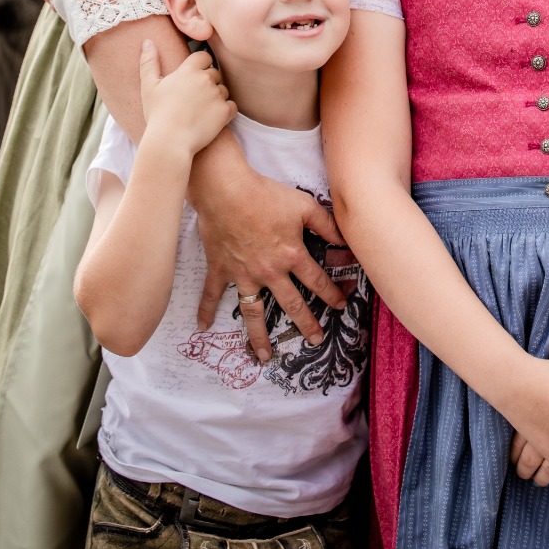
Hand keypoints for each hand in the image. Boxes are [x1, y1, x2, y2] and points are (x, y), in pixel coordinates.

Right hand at [138, 40, 235, 156]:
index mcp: (189, 70)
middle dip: (208, 83)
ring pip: (223, 90)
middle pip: (214, 74)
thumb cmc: (157, 114)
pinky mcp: (225, 112)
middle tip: (194, 98)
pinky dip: (225, 112)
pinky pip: (232, 107)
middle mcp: (206, 79)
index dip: (200, 65)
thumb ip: (149, 62)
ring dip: (217, 97)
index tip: (193, 77)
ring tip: (201, 110)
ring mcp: (217, 95)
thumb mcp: (148, 86)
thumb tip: (147, 42)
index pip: (203, 56)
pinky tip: (212, 119)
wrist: (169, 142)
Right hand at [190, 164, 349, 361]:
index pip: (317, 281)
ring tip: (265, 356)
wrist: (228, 191)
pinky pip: (212, 294)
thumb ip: (326, 224)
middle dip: (306, 324)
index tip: (341, 307)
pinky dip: (205, 310)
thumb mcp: (304, 206)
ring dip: (259, 336)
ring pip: (253, 312)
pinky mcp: (221, 270)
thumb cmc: (267, 195)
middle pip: (291, 304)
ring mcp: (244, 274)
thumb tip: (345, 239)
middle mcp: (270, 272)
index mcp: (292, 256)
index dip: (331, 294)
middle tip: (316, 340)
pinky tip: (202, 327)